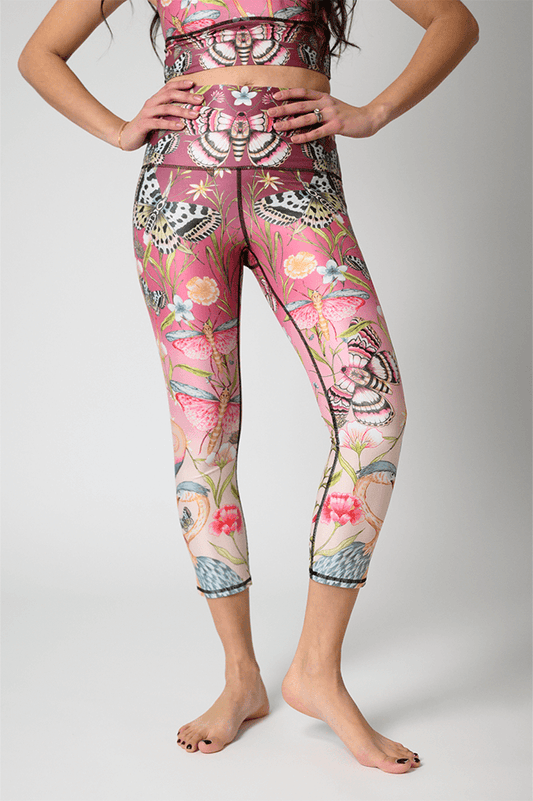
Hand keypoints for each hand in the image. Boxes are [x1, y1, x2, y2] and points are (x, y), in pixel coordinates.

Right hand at [117, 80, 204, 150]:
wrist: (127, 136)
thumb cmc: (146, 127)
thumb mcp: (158, 117)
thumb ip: (169, 112)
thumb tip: (189, 112)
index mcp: (155, 99)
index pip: (168, 87)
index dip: (180, 84)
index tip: (193, 84)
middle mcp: (151, 103)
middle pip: (170, 95)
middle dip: (186, 97)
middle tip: (200, 100)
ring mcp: (147, 113)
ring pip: (166, 108)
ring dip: (182, 111)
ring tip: (194, 115)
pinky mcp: (144, 124)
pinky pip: (159, 123)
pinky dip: (171, 124)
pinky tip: (181, 126)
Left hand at [267, 88, 381, 142]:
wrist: (368, 118)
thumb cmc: (349, 115)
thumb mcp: (333, 106)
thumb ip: (320, 107)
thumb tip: (304, 113)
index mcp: (324, 97)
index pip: (303, 92)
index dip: (288, 93)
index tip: (275, 95)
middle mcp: (326, 103)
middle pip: (300, 104)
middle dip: (283, 109)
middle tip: (269, 113)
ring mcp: (331, 114)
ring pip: (306, 118)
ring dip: (290, 123)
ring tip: (277, 126)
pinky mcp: (336, 126)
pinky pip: (317, 132)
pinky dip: (305, 136)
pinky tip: (294, 139)